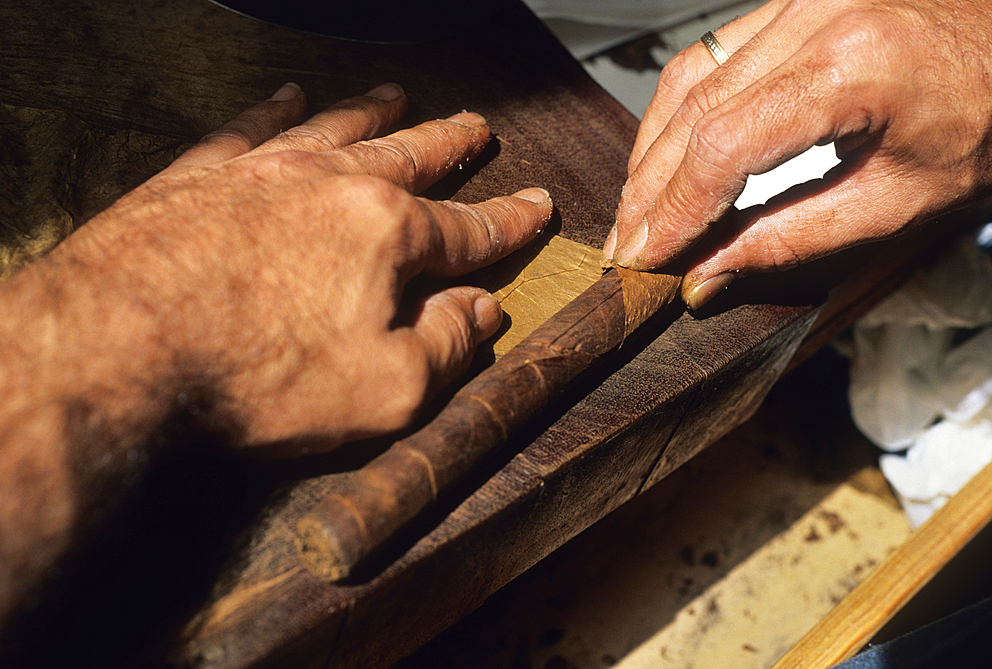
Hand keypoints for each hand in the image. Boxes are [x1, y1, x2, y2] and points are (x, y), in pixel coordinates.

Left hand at [0, 82, 552, 627]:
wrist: (115, 353)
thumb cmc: (254, 380)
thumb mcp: (384, 390)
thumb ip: (446, 347)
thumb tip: (481, 313)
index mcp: (386, 234)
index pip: (468, 228)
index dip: (510, 222)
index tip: (536, 206)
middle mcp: (330, 186)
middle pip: (408, 156)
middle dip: (449, 144)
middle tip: (475, 127)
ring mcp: (262, 173)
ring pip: (336, 128)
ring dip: (373, 113)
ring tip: (395, 94)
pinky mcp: (198, 177)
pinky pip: (250, 127)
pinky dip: (276, 109)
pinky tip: (289, 96)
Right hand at [605, 0, 991, 307]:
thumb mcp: (900, 203)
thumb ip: (792, 240)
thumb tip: (706, 275)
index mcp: (853, 66)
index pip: (723, 147)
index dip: (674, 211)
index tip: (645, 258)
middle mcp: (819, 15)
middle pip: (693, 110)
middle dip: (648, 190)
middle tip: (624, 248)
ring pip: (690, 78)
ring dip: (651, 152)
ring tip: (636, 212)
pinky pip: (714, 53)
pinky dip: (678, 110)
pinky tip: (664, 153)